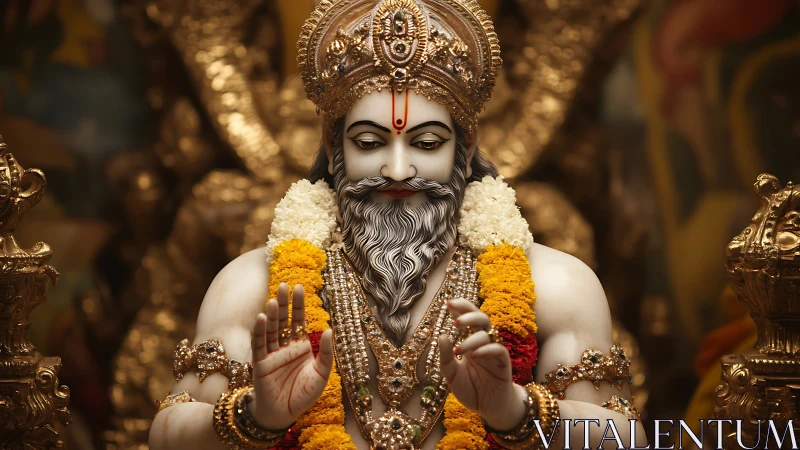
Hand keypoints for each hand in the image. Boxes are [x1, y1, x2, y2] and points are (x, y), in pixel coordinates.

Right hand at [250, 282, 333, 429]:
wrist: (284, 414)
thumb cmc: (302, 395)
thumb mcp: (321, 374)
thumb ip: (325, 353)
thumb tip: (329, 329)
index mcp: (300, 346)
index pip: (299, 320)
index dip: (298, 304)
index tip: (299, 287)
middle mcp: (285, 346)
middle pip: (284, 320)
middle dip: (285, 303)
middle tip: (284, 285)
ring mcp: (271, 354)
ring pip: (272, 330)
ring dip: (273, 315)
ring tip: (274, 300)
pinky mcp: (260, 363)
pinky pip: (260, 344)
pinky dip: (260, 331)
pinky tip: (262, 318)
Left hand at [438, 298, 525, 430]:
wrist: (488, 409)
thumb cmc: (470, 389)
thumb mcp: (451, 374)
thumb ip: (446, 356)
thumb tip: (441, 335)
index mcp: (470, 341)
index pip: (467, 318)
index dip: (460, 308)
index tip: (447, 303)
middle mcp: (483, 342)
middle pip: (481, 318)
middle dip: (468, 314)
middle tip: (455, 321)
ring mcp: (494, 351)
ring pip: (488, 333)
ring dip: (472, 338)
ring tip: (459, 349)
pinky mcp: (504, 363)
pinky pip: (498, 350)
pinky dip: (486, 349)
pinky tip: (475, 355)